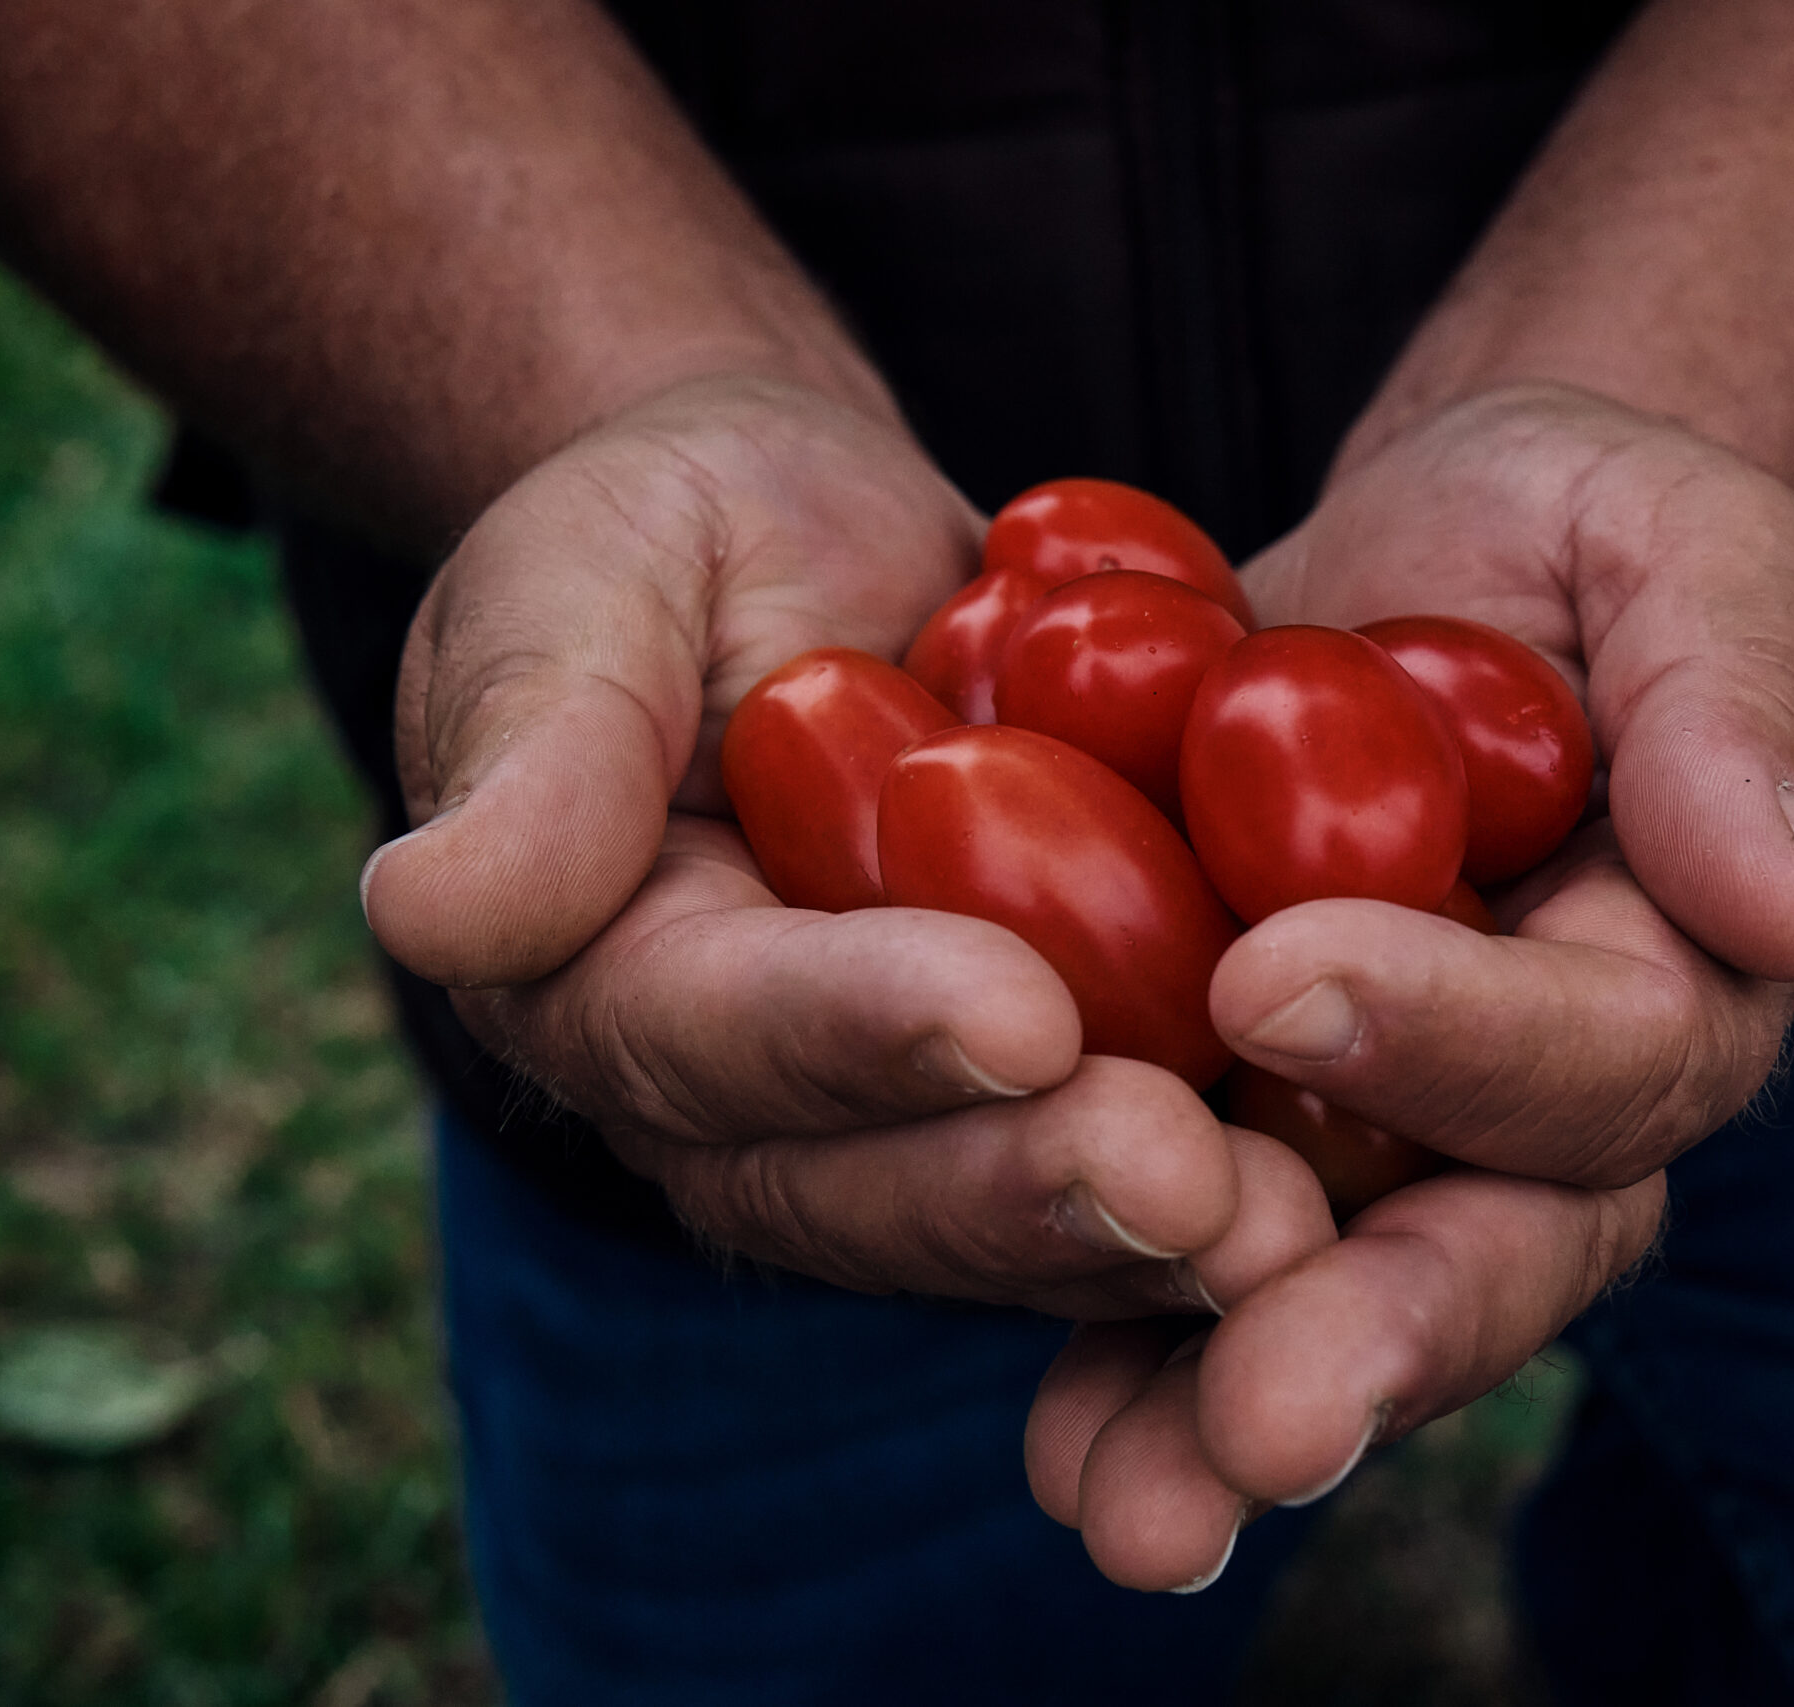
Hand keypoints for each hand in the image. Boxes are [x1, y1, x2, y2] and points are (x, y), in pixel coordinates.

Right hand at [362, 375, 1333, 1315]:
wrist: (814, 561)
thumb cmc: (674, 539)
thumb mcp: (586, 579)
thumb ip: (535, 740)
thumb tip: (430, 909)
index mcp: (609, 985)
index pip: (718, 1034)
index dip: (859, 1031)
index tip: (1011, 1012)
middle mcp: (747, 1107)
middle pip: (875, 1181)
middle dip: (1031, 1182)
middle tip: (1192, 1181)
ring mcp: (897, 1130)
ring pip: (1012, 1216)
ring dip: (1153, 1232)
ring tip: (1300, 1224)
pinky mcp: (1033, 1112)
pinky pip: (1121, 1169)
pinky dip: (1232, 1187)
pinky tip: (1362, 1184)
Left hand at [1026, 384, 1793, 1587]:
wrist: (1436, 561)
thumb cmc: (1582, 534)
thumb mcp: (1680, 546)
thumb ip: (1740, 703)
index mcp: (1678, 979)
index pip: (1605, 1057)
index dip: (1462, 1036)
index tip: (1276, 977)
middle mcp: (1548, 1112)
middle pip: (1489, 1254)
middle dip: (1373, 1337)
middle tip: (1262, 1425)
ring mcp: (1396, 1145)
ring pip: (1334, 1304)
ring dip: (1223, 1410)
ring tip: (1119, 1510)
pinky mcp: (1251, 1135)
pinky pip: (1192, 1262)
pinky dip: (1121, 1350)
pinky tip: (1049, 1442)